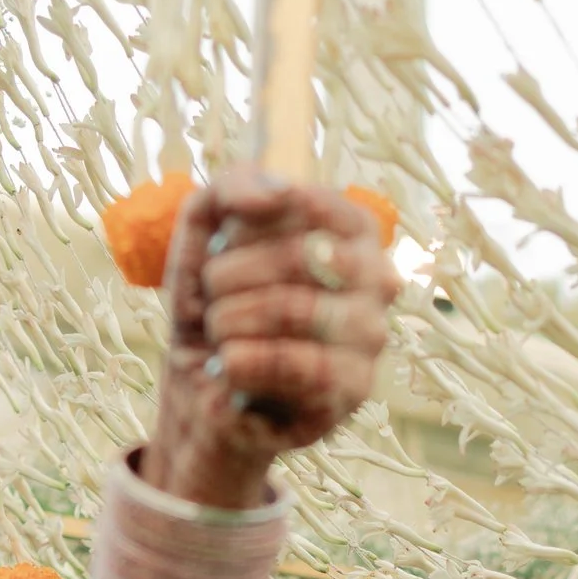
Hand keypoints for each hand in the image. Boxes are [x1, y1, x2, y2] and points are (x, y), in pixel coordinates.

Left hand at [141, 170, 400, 508]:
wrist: (201, 391)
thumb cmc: (215, 305)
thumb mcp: (204, 231)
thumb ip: (233, 187)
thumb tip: (279, 192)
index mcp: (351, 232)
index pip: (310, 202)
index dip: (249, 224)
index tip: (222, 244)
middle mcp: (376, 278)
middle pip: (301, 254)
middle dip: (230, 274)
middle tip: (212, 297)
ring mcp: (372, 334)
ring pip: (295, 309)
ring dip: (230, 321)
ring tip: (218, 335)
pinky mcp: (355, 388)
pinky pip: (297, 364)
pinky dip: (243, 362)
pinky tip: (228, 365)